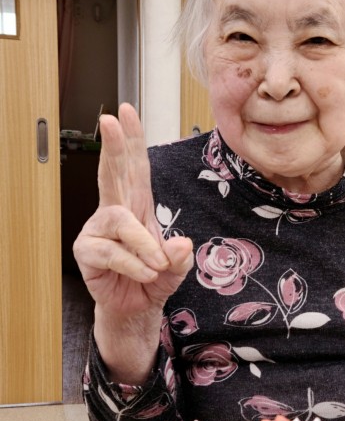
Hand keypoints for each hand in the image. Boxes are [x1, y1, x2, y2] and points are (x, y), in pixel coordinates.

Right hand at [73, 103, 193, 320]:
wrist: (136, 308)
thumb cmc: (154, 278)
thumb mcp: (177, 267)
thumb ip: (181, 257)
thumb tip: (180, 244)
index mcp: (138, 205)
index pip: (135, 166)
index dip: (132, 140)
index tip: (127, 111)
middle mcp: (115, 212)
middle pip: (113, 173)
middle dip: (113, 145)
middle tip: (109, 120)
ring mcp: (98, 230)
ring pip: (120, 222)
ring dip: (143, 245)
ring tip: (156, 266)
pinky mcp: (87, 251)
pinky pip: (112, 252)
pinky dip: (134, 264)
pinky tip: (144, 274)